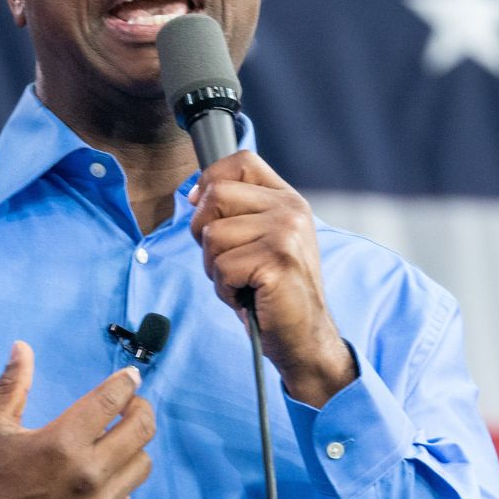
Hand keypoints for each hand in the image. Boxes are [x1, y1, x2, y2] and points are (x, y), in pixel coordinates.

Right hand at [0, 342, 154, 498]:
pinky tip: (95, 485)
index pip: (113, 398)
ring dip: (131, 450)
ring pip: (141, 465)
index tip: (130, 378)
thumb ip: (12, 386)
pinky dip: (117, 486)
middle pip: (142, 429)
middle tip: (131, 408)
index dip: (126, 383)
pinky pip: (127, 498)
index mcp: (62, 441)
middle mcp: (89, 473)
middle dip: (140, 410)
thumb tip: (22, 346)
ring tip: (112, 447)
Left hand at [188, 151, 356, 405]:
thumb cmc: (274, 292)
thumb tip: (193, 193)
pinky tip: (248, 298)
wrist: (306, 337)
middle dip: (205, 234)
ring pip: (212, 236)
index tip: (208, 213)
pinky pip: (221, 268)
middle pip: (215, 196)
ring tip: (243, 282)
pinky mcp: (277, 262)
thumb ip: (237, 212)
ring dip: (216, 269)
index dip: (211, 181)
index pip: (240, 162)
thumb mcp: (263, 240)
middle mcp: (291, 210)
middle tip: (230, 262)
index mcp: (288, 199)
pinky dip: (225, 290)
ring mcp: (286, 234)